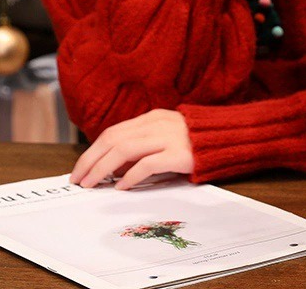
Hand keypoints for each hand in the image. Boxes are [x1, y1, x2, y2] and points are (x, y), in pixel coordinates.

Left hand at [70, 109, 193, 190]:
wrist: (226, 139)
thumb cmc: (195, 141)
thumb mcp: (165, 135)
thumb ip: (143, 144)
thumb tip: (114, 166)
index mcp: (152, 118)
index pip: (113, 132)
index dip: (93, 150)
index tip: (81, 168)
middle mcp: (157, 124)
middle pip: (113, 139)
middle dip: (91, 160)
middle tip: (79, 179)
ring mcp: (167, 137)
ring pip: (124, 149)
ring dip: (103, 168)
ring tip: (93, 184)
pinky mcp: (177, 154)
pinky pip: (147, 164)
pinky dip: (130, 176)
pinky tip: (122, 187)